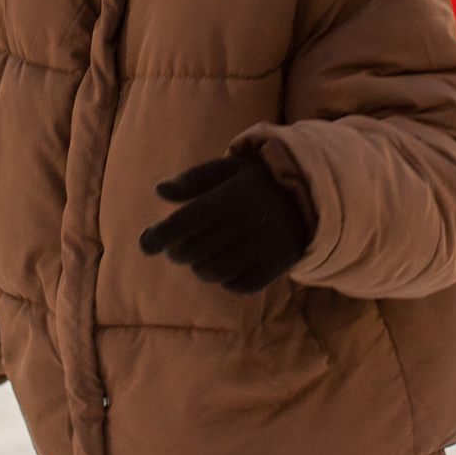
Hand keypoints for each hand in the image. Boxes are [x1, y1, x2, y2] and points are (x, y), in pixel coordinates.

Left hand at [138, 154, 312, 293]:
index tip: (145, 244)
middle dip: (176, 251)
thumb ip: (193, 180)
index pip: (183, 223)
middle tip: (175, 247)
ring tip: (201, 255)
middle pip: (192, 252)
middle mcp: (245, 224)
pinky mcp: (273, 268)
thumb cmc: (256, 182)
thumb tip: (159, 191)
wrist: (309, 196)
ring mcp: (260, 248)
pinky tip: (226, 264)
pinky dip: (225, 279)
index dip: (158, 236)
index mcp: (229, 197)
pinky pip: (236, 285)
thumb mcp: (228, 169)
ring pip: (211, 272)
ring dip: (198, 267)